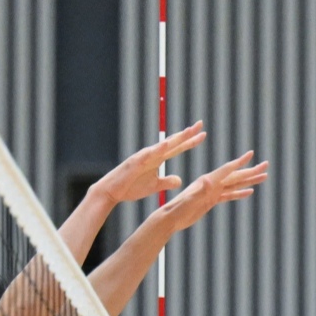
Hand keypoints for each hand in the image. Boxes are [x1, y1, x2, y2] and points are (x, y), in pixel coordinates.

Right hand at [90, 124, 205, 205]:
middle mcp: (152, 155)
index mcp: (158, 159)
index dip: (190, 141)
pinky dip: (155, 150)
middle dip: (187, 133)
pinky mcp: (134, 163)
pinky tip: (165, 145)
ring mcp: (143, 157)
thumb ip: (167, 182)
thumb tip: (180, 180)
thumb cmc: (131, 187)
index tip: (203, 134)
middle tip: (200, 123)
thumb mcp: (155, 186)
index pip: (178, 148)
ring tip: (187, 131)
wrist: (112, 191)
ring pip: (161, 146)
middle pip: (173, 142)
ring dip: (175, 139)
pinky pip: (146, 155)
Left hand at [146, 150, 270, 236]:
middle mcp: (211, 184)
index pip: (226, 170)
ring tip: (263, 176)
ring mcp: (212, 192)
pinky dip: (240, 193)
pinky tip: (249, 191)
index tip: (251, 154)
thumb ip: (198, 191)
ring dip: (249, 180)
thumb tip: (208, 182)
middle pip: (235, 175)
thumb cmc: (177, 210)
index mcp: (207, 181)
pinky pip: (229, 195)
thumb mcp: (188, 201)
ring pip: (235, 184)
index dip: (239, 162)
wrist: (170, 218)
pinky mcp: (211, 200)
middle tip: (266, 165)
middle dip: (251, 170)